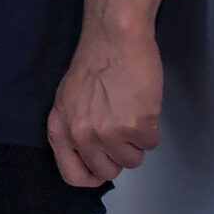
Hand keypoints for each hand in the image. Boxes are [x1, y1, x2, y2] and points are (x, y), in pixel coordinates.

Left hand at [48, 24, 162, 187]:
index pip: (72, 175)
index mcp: (61, 128)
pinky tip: (143, 106)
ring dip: (137, 141)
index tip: (103, 167)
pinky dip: (152, 129)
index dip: (92, 175)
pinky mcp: (135, 126)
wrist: (114, 37)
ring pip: (132, 161)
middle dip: (119, 155)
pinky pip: (151, 145)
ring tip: (131, 112)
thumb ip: (75, 128)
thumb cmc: (95, 62)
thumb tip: (89, 157)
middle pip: (107, 171)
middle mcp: (80, 134)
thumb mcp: (69, 99)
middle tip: (122, 130)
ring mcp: (107, 132)